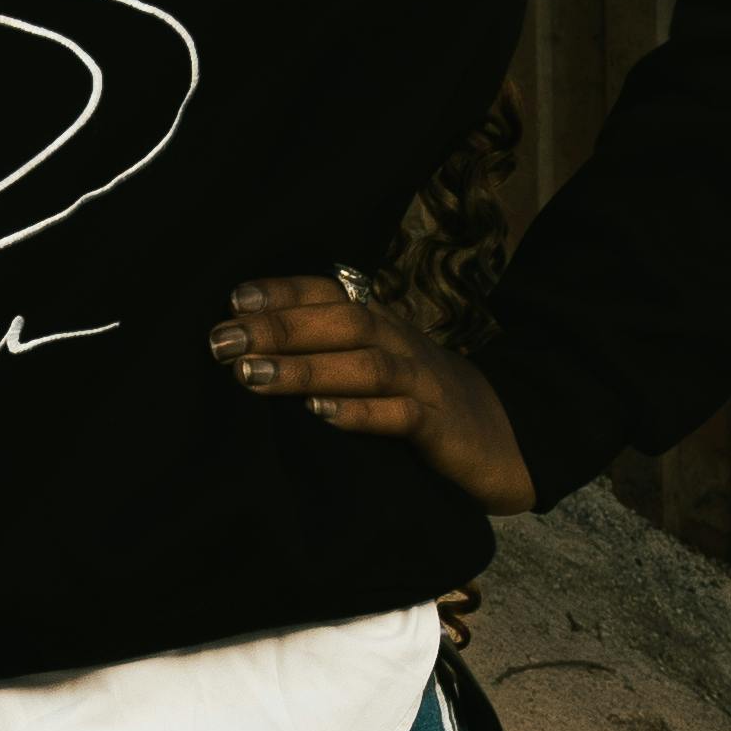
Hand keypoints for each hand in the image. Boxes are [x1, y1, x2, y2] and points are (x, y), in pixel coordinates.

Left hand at [211, 277, 536, 516]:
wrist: (507, 438)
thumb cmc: (421, 403)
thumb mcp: (376, 369)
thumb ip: (328, 354)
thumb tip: (251, 353)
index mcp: (383, 326)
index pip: (332, 295)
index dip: (285, 292)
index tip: (233, 301)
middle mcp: (401, 344)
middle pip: (343, 321)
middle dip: (280, 328)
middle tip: (223, 343)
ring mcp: (424, 384)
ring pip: (366, 365)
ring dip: (306, 369)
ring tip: (253, 376)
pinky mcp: (441, 428)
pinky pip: (401, 414)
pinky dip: (360, 412)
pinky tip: (320, 415)